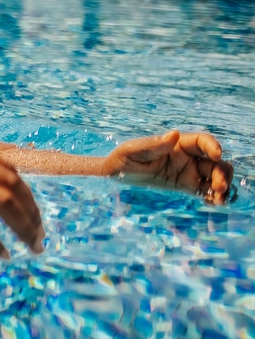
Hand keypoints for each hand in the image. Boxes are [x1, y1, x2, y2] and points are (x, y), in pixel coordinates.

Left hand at [104, 130, 232, 203]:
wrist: (116, 176)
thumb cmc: (122, 158)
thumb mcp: (132, 151)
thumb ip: (152, 145)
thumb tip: (173, 135)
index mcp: (177, 145)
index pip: (201, 141)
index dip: (212, 146)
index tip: (217, 155)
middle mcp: (187, 157)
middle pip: (214, 162)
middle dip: (222, 173)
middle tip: (220, 187)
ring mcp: (189, 172)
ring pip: (215, 176)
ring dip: (223, 186)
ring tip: (220, 199)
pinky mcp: (187, 186)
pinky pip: (206, 190)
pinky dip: (215, 196)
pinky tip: (214, 204)